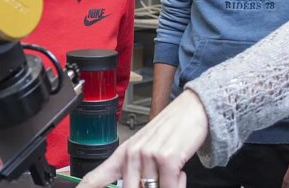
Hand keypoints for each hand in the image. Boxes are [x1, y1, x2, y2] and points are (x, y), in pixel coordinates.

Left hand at [77, 90, 207, 187]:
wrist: (192, 108)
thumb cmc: (171, 130)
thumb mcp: (146, 149)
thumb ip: (135, 171)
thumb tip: (133, 185)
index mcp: (123, 154)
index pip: (95, 178)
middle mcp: (132, 154)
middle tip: (161, 181)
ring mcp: (148, 155)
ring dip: (168, 186)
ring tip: (174, 173)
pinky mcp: (167, 159)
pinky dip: (178, 186)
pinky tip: (180, 172)